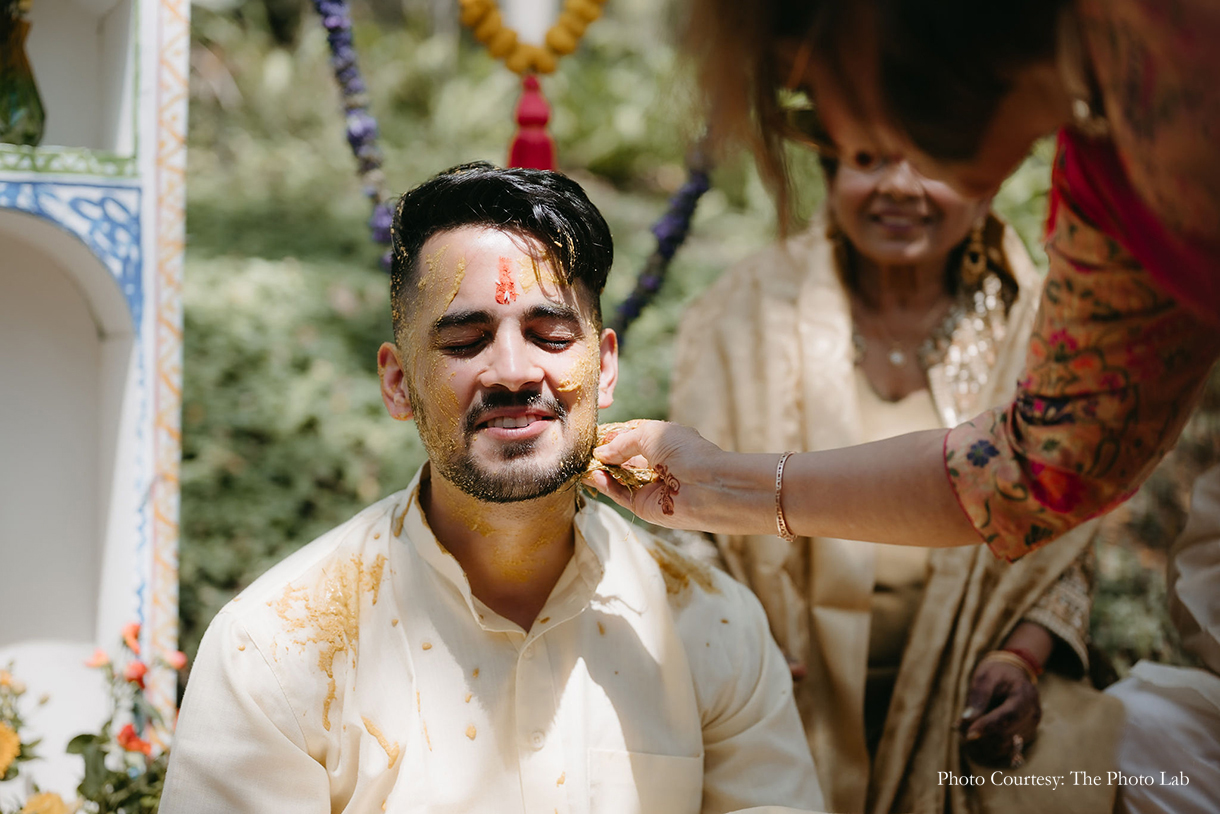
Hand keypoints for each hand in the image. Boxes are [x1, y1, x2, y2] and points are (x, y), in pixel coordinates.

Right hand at [582, 420, 730, 530]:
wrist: (708, 487)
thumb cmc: (685, 452)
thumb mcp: (650, 433)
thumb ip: (622, 442)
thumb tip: (601, 453)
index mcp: (662, 441)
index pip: (630, 438)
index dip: (611, 437)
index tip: (592, 437)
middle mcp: (656, 463)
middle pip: (622, 459)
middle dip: (604, 456)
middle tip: (583, 453)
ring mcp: (650, 485)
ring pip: (619, 478)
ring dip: (602, 471)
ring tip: (585, 465)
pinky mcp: (645, 506)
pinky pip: (620, 495)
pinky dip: (606, 486)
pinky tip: (594, 476)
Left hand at [958, 658, 1040, 765]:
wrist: (1013, 674)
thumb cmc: (997, 673)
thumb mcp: (985, 677)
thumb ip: (978, 696)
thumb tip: (968, 719)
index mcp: (1025, 696)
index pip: (1009, 716)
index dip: (989, 726)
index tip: (969, 733)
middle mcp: (1032, 714)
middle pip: (1007, 734)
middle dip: (981, 735)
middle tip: (959, 728)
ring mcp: (1031, 727)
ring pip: (1006, 745)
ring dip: (983, 744)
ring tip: (963, 731)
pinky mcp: (1025, 736)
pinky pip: (1006, 748)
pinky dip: (988, 746)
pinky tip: (974, 736)